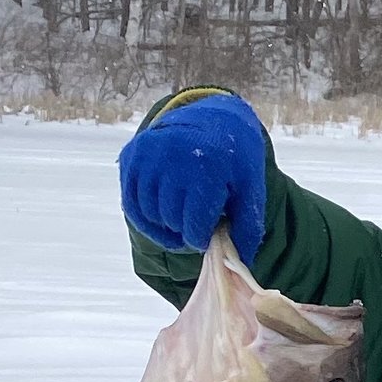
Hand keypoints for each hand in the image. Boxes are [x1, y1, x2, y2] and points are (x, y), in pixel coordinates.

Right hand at [119, 89, 269, 260]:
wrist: (213, 118)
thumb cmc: (235, 160)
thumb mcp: (250, 189)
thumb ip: (247, 227)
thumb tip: (242, 263)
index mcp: (207, 168)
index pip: (194, 225)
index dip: (200, 238)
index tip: (206, 234)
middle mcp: (174, 158)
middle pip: (170, 220)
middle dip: (183, 230)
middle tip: (193, 225)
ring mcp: (150, 155)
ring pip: (148, 213)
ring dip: (163, 225)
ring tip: (179, 220)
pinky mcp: (133, 155)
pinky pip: (131, 201)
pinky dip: (143, 217)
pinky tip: (159, 218)